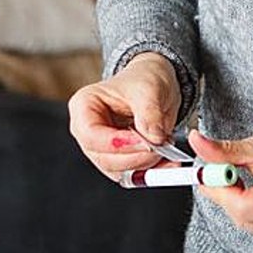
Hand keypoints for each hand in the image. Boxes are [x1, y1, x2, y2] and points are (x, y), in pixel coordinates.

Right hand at [68, 52, 181, 180]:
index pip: (92, 135)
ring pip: (118, 171)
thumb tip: (153, 138)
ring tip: (168, 151)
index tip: (146, 142)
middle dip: (136, 157)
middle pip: (104, 158)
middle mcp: (87, 131)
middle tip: (162, 148)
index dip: (118, 143)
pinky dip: (151, 171)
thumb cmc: (145, 78)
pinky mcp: (119, 158)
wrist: (156, 82)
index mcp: (84, 107)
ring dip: (145, 167)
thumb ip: (149, 113)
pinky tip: (167, 162)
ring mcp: (102, 147)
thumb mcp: (149, 87)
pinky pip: (132, 173)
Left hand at [189, 113, 252, 243]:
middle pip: (242, 218)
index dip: (220, 191)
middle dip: (227, 196)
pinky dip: (252, 211)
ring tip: (249, 181)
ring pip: (247, 224)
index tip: (207, 175)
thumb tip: (197, 143)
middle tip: (224, 173)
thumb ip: (224, 151)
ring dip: (239, 204)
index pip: (242, 207)